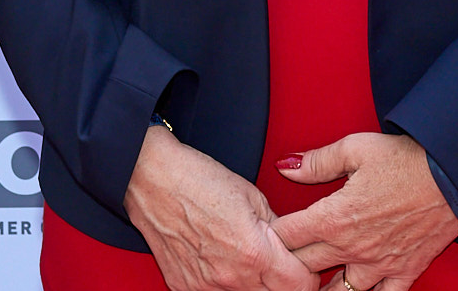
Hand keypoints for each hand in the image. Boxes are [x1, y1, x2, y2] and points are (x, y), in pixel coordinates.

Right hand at [123, 126, 314, 290]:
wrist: (150, 178)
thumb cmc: (197, 179)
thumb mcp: (253, 196)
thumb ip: (278, 229)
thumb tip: (292, 246)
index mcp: (255, 253)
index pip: (301, 286)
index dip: (306, 274)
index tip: (302, 266)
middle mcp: (231, 278)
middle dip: (281, 280)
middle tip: (275, 258)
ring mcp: (206, 287)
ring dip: (252, 282)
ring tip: (241, 253)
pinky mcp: (185, 287)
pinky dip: (223, 281)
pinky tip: (217, 257)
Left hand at [270, 132, 457, 290]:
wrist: (453, 175)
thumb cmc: (406, 159)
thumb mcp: (354, 148)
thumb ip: (316, 162)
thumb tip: (285, 167)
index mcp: (334, 217)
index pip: (287, 237)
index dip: (273, 234)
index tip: (270, 230)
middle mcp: (352, 247)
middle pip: (305, 267)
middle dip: (291, 262)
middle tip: (284, 258)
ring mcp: (378, 265)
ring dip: (321, 287)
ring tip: (313, 281)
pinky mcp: (404, 272)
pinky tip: (354, 290)